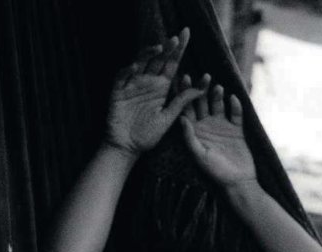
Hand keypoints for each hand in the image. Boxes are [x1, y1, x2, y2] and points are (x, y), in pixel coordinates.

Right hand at [105, 29, 201, 156]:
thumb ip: (181, 102)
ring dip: (148, 54)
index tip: (186, 33)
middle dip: (166, 48)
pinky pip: (122, 77)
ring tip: (159, 48)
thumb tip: (202, 89)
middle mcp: (147, 82)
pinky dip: (128, 71)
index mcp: (160, 87)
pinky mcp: (118, 92)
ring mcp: (132, 85)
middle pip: (158, 60)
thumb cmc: (147, 136)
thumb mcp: (168, 118)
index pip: (171, 64)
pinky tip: (136, 67)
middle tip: (176, 38)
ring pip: (140, 63)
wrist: (127, 148)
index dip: (178, 49)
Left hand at [180, 81, 256, 189]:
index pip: (187, 109)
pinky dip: (235, 105)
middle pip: (202, 102)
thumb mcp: (199, 156)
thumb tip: (180, 119)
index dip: (184, 94)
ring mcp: (222, 125)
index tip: (183, 79)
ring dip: (217, 95)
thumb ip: (189, 138)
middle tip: (202, 76)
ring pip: (218, 104)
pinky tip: (233, 99)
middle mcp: (206, 126)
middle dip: (201, 88)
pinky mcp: (237, 128)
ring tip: (217, 88)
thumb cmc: (215, 173)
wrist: (238, 183)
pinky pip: (235, 112)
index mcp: (194, 132)